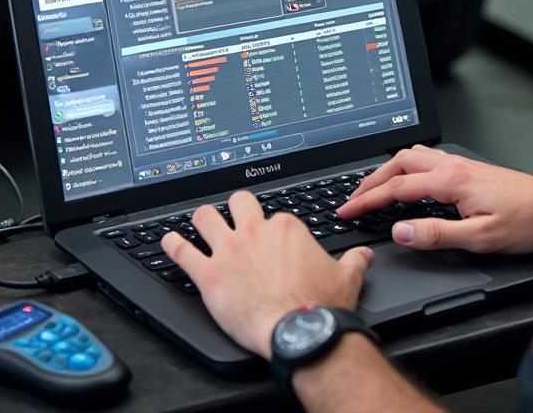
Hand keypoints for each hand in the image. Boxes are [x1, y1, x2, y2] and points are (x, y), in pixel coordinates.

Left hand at [161, 190, 373, 357]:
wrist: (299, 331)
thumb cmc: (320, 306)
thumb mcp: (347, 276)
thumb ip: (354, 261)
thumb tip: (363, 256)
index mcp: (286, 228)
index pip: (274, 217)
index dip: (273, 229)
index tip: (273, 241)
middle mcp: (256, 232)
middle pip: (239, 202)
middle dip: (237, 208)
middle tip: (236, 217)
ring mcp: (230, 251)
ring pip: (206, 217)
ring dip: (201, 219)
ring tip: (199, 221)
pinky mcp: (209, 276)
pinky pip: (183, 252)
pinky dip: (173, 245)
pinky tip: (168, 241)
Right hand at [338, 145, 532, 254]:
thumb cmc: (527, 222)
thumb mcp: (481, 238)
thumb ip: (437, 234)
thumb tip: (400, 231)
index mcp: (452, 181)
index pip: (398, 188)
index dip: (368, 200)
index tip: (348, 210)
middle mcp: (454, 166)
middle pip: (400, 163)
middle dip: (371, 180)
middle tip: (353, 198)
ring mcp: (462, 165)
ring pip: (414, 156)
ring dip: (388, 170)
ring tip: (373, 187)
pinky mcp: (469, 170)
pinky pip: (427, 160)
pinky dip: (407, 168)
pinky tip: (408, 180)